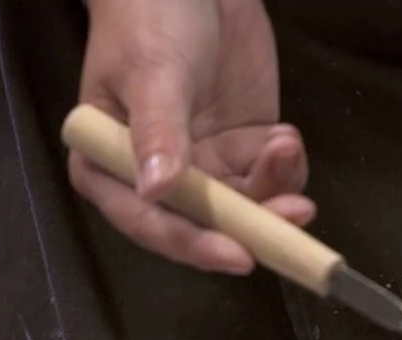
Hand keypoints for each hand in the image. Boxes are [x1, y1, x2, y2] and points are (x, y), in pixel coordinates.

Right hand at [73, 0, 314, 273]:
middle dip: (251, 226)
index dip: (195, 244)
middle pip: (204, 225)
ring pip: (243, 206)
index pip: (151, 222)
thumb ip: (157, 132)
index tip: (239, 255)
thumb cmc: (148, 16)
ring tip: (284, 144)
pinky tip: (285, 135)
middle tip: (292, 214)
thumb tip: (157, 189)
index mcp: (109, 166)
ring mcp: (202, 163)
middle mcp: (155, 178)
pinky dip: (285, 168)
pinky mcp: (239, 144)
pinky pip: (267, 177)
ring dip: (273, 191)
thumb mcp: (151, 72)